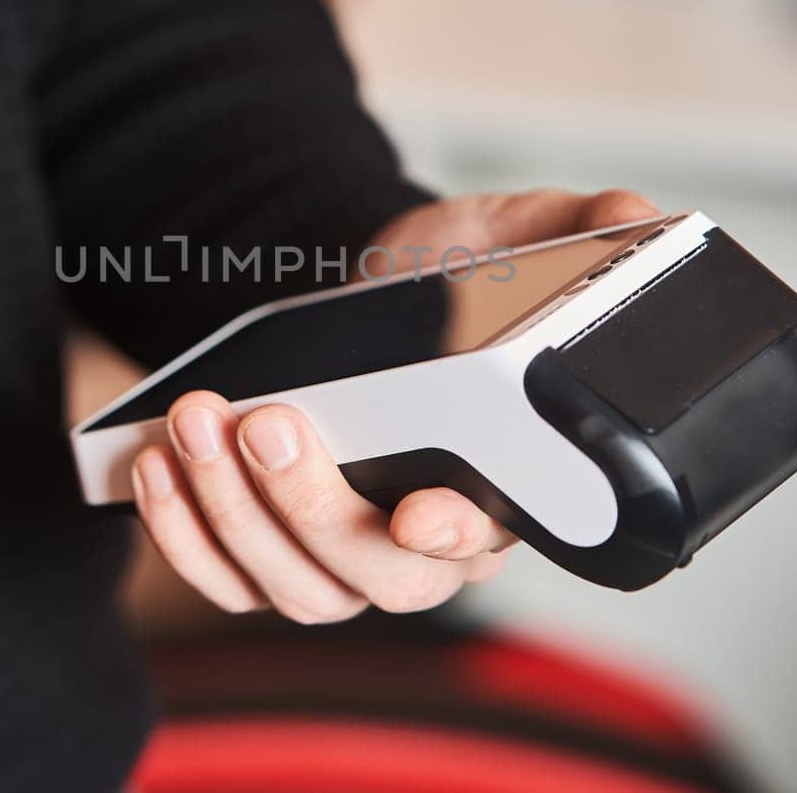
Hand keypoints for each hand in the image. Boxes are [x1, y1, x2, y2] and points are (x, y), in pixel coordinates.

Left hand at [131, 188, 659, 620]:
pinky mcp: (269, 549)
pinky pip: (223, 576)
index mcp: (501, 485)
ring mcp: (341, 554)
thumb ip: (577, 226)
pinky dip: (183, 533)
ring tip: (198, 421)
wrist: (366, 287)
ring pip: (290, 583)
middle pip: (374, 575)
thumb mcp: (515, 234)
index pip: (488, 536)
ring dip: (232, 511)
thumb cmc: (447, 276)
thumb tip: (635, 214)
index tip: (421, 506)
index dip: (456, 533)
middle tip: (271, 420)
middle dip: (312, 507)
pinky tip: (161, 462)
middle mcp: (422, 541)